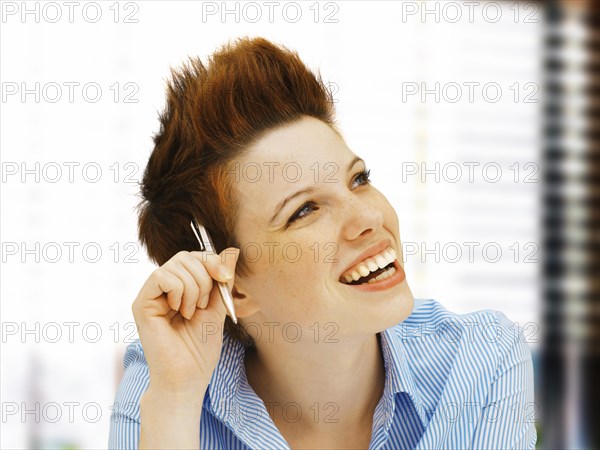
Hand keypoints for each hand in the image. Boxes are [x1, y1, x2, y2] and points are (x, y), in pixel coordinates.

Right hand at [132, 248, 239, 395]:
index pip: (195, 257)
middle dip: (205, 276)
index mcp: (180, 288)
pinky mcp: (142, 304)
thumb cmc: (200, 349)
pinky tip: (180, 311)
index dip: (212, 261)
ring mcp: (151, 295)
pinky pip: (161, 277)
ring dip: (194, 288)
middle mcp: (163, 289)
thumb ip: (222, 280)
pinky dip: (179, 291)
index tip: (226, 277)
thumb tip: (232, 250)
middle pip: (185, 256)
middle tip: (205, 304)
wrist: (187, 377)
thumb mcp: (218, 307)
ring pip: (175, 265)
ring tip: (191, 313)